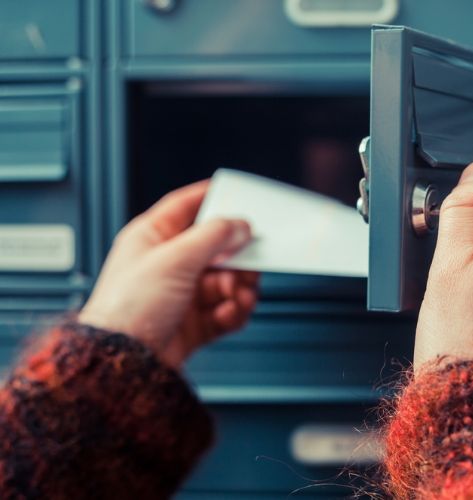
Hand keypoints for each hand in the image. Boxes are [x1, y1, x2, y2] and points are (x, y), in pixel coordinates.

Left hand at [79, 181, 259, 368]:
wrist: (124, 362)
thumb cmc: (128, 308)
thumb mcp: (175, 259)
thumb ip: (214, 236)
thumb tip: (239, 225)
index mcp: (152, 239)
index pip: (185, 207)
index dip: (211, 197)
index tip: (237, 194)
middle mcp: (168, 264)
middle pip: (216, 248)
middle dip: (237, 257)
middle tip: (251, 261)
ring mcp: (182, 295)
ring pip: (227, 281)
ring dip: (240, 287)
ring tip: (240, 294)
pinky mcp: (194, 323)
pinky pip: (226, 310)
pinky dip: (235, 311)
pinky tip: (231, 312)